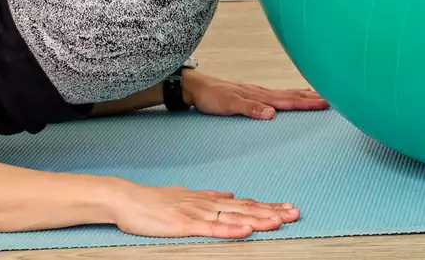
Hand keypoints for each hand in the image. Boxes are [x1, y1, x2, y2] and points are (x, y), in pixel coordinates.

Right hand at [106, 181, 297, 238]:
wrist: (130, 200)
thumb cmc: (156, 202)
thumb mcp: (188, 196)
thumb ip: (210, 196)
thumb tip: (230, 194)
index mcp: (211, 200)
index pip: (246, 203)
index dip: (268, 206)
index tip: (288, 208)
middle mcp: (209, 204)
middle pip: (247, 209)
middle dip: (272, 212)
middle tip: (295, 213)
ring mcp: (199, 214)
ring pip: (235, 218)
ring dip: (259, 219)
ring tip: (280, 221)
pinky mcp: (186, 225)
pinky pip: (213, 229)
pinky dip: (232, 230)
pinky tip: (247, 230)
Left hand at [184, 71, 328, 119]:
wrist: (197, 87)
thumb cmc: (212, 97)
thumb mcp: (228, 105)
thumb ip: (250, 109)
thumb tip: (272, 114)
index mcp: (260, 95)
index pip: (289, 100)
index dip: (308, 102)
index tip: (326, 103)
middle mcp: (263, 92)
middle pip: (292, 94)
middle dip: (313, 97)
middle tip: (334, 100)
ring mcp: (259, 92)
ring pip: (287, 93)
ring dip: (304, 94)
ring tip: (320, 96)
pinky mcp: (254, 94)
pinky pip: (278, 94)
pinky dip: (291, 94)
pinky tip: (293, 95)